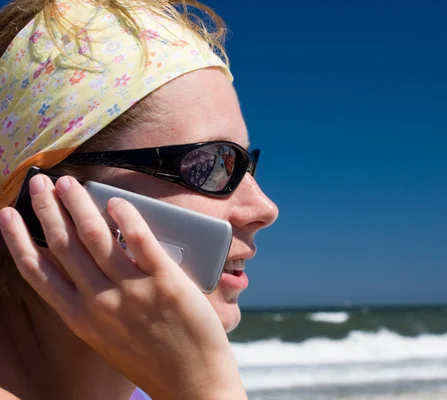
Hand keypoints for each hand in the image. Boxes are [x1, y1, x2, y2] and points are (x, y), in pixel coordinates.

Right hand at [0, 174, 245, 399]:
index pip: (37, 272)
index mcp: (80, 319)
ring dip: (77, 204)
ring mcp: (131, 292)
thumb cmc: (152, 361)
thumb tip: (92, 265)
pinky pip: (139, 241)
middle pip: (63, 245)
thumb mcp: (108, 338)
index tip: (6, 214)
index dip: (18, 240)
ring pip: (94, 237)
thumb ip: (95, 306)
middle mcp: (98, 303)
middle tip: (39, 182)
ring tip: (69, 182)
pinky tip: (116, 201)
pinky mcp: (165, 283)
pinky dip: (125, 216)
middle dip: (46, 209)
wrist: (193, 384)